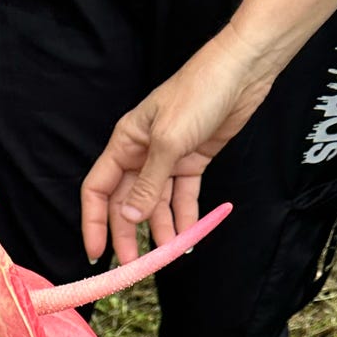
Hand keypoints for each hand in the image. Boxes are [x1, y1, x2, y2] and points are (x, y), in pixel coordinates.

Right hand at [80, 24, 279, 261]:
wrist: (242, 70)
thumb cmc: (199, 92)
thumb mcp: (169, 141)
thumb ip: (149, 183)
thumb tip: (129, 218)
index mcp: (125, 144)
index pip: (98, 190)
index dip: (93, 222)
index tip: (97, 252)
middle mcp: (141, 154)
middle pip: (126, 203)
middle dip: (129, 235)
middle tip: (135, 266)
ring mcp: (167, 159)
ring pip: (156, 205)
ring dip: (160, 231)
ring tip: (168, 256)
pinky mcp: (192, 162)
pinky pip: (182, 198)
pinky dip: (184, 218)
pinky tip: (187, 237)